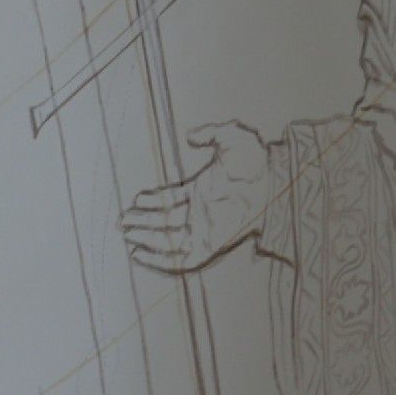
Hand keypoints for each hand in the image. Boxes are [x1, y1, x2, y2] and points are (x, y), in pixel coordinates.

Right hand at [124, 121, 284, 273]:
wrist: (274, 184)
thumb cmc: (257, 161)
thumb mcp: (232, 136)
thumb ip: (211, 133)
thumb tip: (190, 136)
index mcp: (203, 190)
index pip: (172, 199)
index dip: (153, 200)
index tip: (136, 200)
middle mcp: (201, 212)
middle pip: (165, 221)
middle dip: (143, 222)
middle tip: (121, 221)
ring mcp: (204, 229)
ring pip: (168, 239)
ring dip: (146, 238)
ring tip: (125, 234)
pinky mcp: (209, 246)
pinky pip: (180, 260)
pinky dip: (159, 261)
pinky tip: (139, 256)